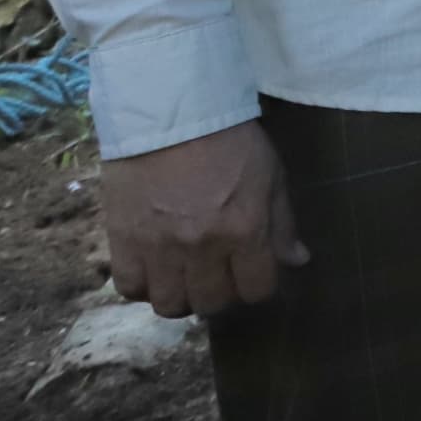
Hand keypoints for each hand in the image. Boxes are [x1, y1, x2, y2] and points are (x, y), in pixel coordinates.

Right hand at [100, 121, 307, 318]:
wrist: (170, 115)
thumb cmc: (230, 141)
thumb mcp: (271, 176)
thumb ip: (282, 224)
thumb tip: (298, 261)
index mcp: (245, 230)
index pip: (257, 290)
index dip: (258, 286)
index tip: (251, 273)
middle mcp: (202, 247)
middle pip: (212, 303)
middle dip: (220, 293)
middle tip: (216, 274)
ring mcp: (159, 248)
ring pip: (169, 305)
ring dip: (180, 296)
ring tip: (183, 276)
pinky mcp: (122, 241)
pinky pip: (128, 288)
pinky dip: (142, 286)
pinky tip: (152, 269)